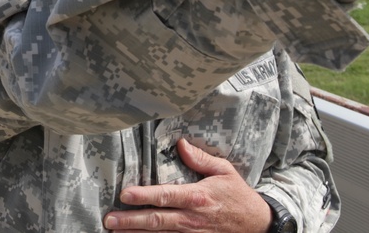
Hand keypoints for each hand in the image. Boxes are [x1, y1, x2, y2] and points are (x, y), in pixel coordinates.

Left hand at [104, 139, 270, 232]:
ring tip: (114, 231)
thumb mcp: (224, 171)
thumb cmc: (238, 195)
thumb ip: (200, 158)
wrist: (259, 225)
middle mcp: (192, 218)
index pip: (166, 196)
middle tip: (109, 219)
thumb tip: (180, 144)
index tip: (124, 194)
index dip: (144, 195)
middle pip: (157, 220)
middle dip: (131, 220)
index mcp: (197, 197)